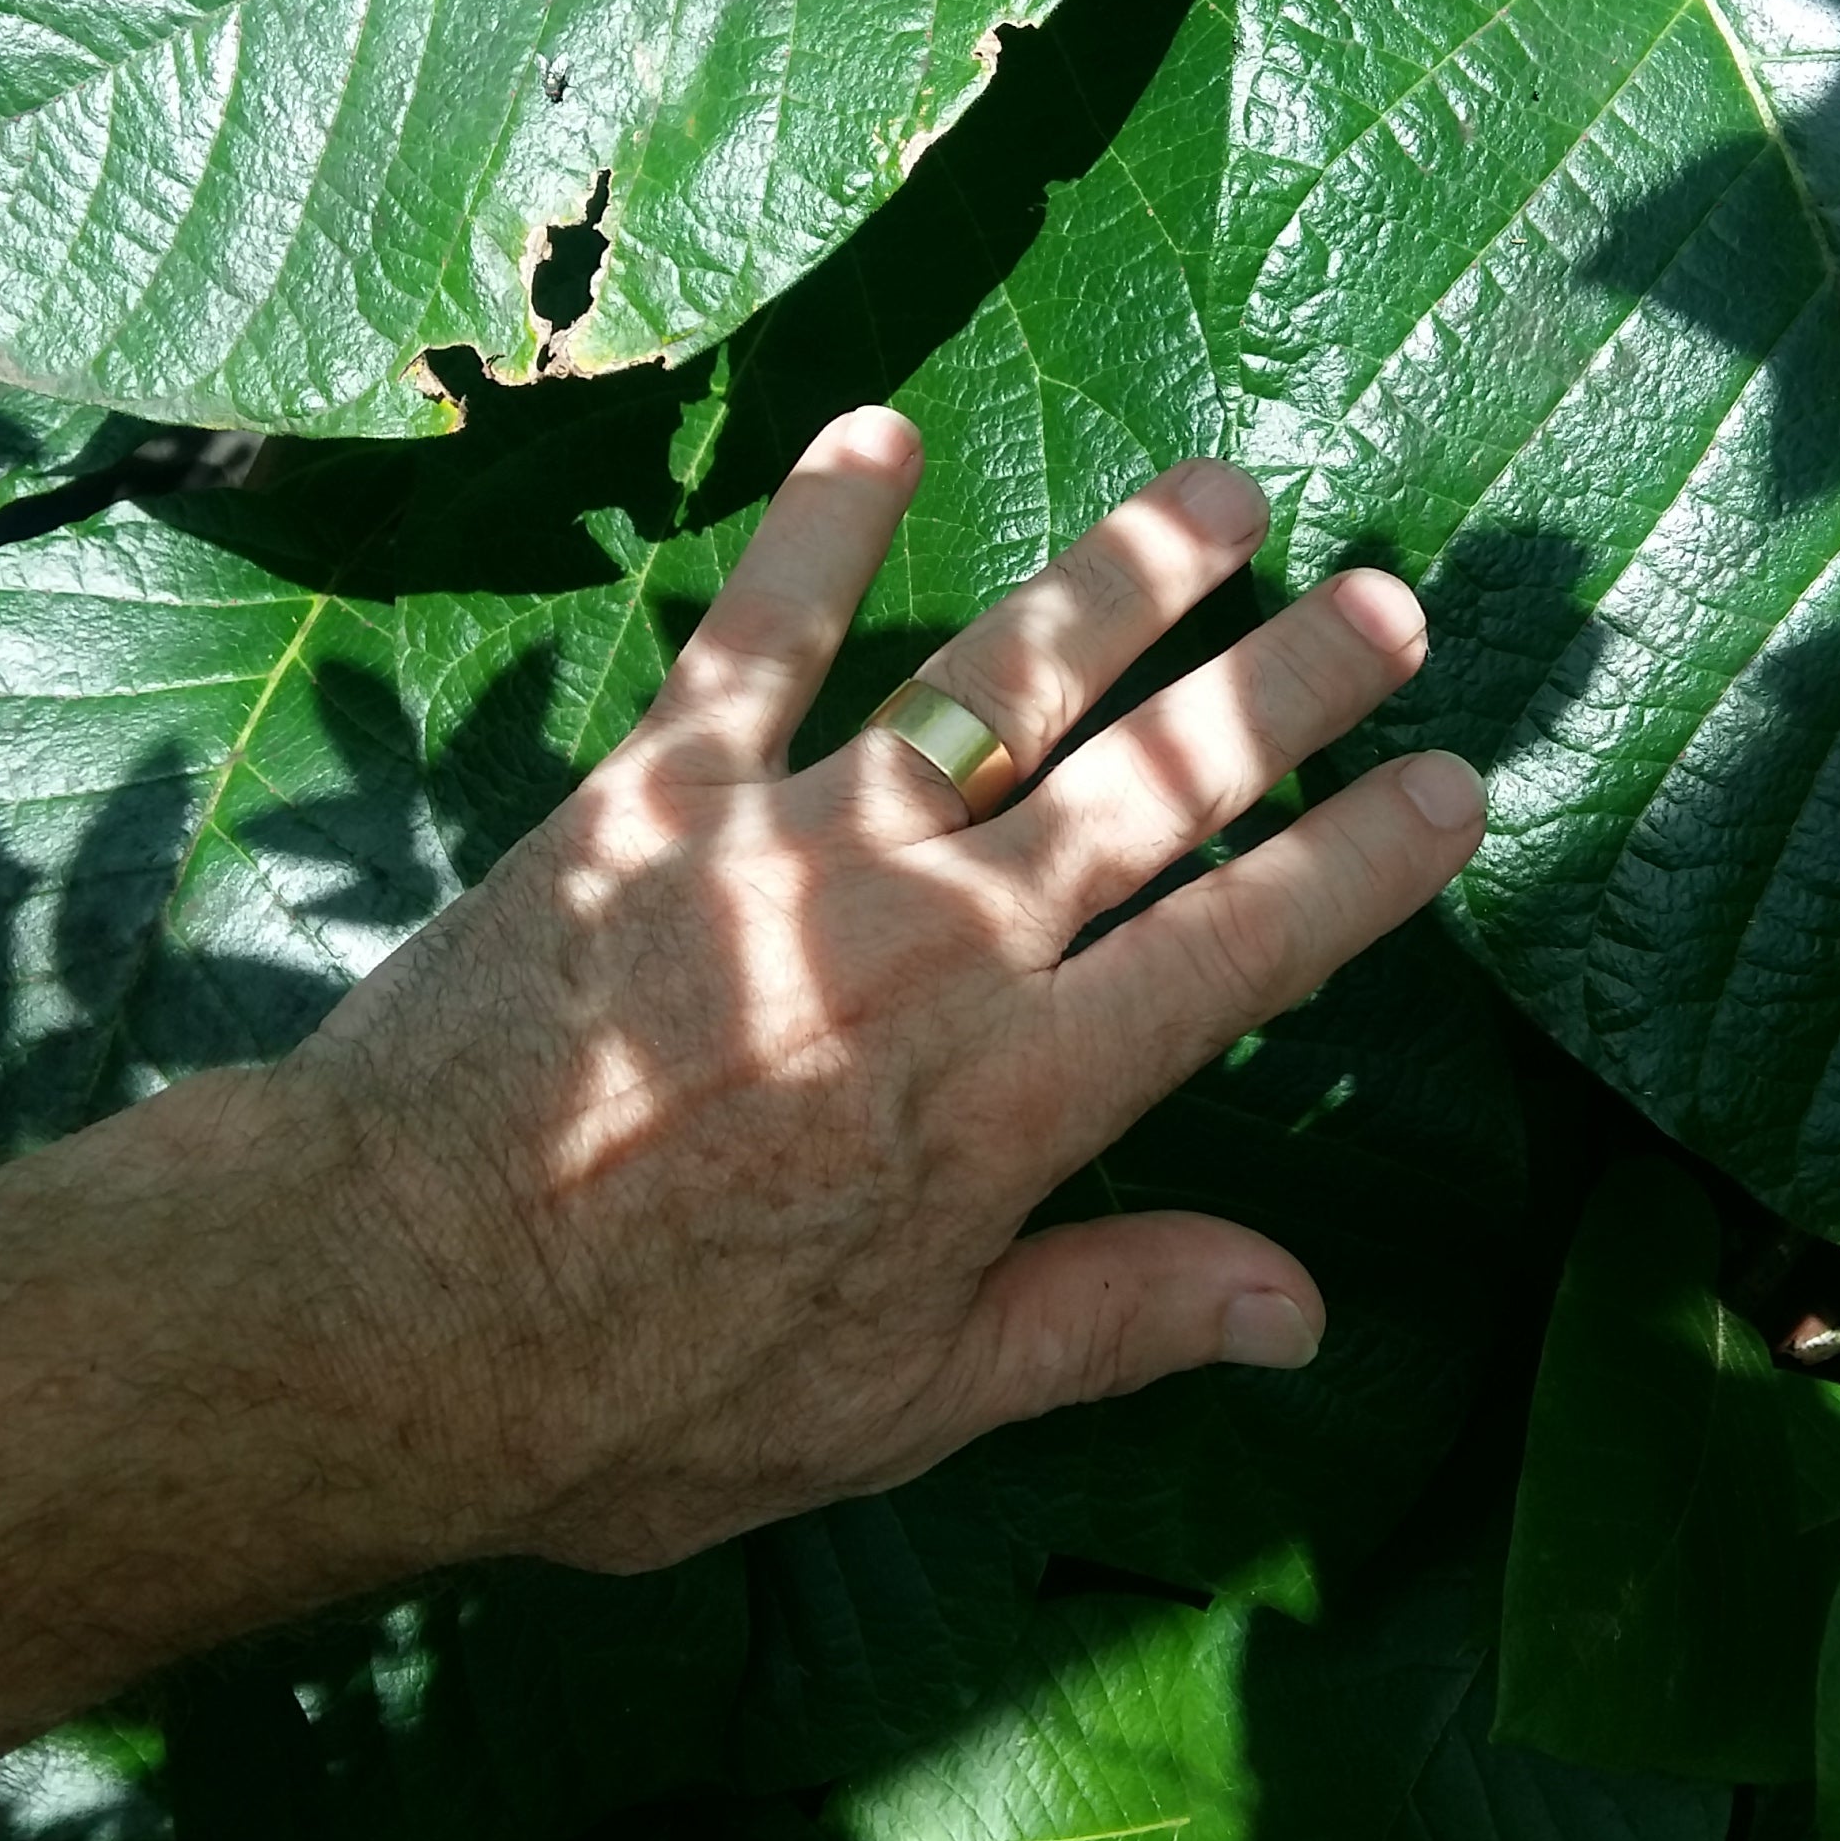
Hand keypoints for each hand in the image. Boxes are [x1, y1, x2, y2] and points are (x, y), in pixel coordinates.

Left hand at [290, 408, 1485, 1573]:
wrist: (383, 1306)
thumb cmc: (643, 1393)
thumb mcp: (901, 1408)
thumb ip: (1104, 1322)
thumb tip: (1305, 1305)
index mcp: (1016, 1097)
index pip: (1239, 951)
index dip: (1360, 865)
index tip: (1456, 786)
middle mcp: (938, 939)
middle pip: (1150, 782)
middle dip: (1286, 687)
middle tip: (1391, 601)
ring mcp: (796, 843)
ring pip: (997, 678)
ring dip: (1121, 579)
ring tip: (1220, 497)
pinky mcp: (654, 791)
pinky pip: (753, 634)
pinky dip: (819, 527)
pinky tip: (882, 433)